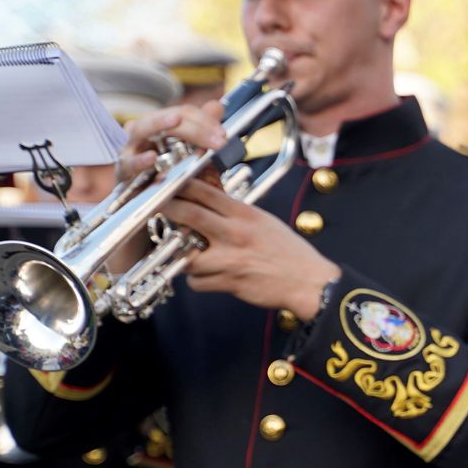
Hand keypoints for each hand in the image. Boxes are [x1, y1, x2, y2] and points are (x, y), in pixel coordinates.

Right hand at [119, 102, 229, 181]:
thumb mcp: (189, 153)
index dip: (205, 120)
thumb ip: (202, 129)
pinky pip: (129, 163)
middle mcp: (143, 132)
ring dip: (160, 124)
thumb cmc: (167, 173)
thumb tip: (217, 106)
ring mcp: (130, 149)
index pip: (184, 113)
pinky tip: (151, 157)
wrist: (144, 202)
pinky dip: (139, 160)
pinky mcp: (123, 171)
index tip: (223, 134)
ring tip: (176, 121)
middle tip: (217, 139)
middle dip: (193, 126)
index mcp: (159, 124)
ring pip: (141, 129)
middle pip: (165, 117)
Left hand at [160, 179, 339, 318]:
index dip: (182, 185)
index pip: (207, 192)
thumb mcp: (265, 222)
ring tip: (189, 253)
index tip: (168, 184)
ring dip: (183, 254)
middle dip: (168, 209)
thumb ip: (237, 213)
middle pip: (189, 215)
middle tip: (159, 209)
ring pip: (186, 255)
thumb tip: (209, 204)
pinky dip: (198, 280)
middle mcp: (236, 234)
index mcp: (246, 215)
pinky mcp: (229, 283)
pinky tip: (207, 276)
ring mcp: (230, 259)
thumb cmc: (289, 251)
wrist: (309, 282)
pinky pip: (197, 282)